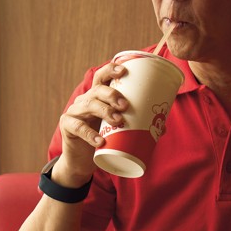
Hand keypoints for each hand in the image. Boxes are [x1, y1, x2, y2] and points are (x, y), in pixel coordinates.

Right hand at [55, 61, 128, 182]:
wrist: (82, 160)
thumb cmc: (103, 138)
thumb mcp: (118, 129)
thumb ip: (137, 126)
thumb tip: (162, 128)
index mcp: (98, 95)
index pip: (102, 77)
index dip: (110, 70)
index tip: (124, 70)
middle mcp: (85, 100)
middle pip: (97, 90)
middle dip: (112, 94)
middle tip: (126, 106)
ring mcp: (74, 112)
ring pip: (88, 105)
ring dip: (104, 110)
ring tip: (118, 120)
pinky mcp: (67, 126)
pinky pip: (78, 127)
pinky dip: (90, 134)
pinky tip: (100, 141)